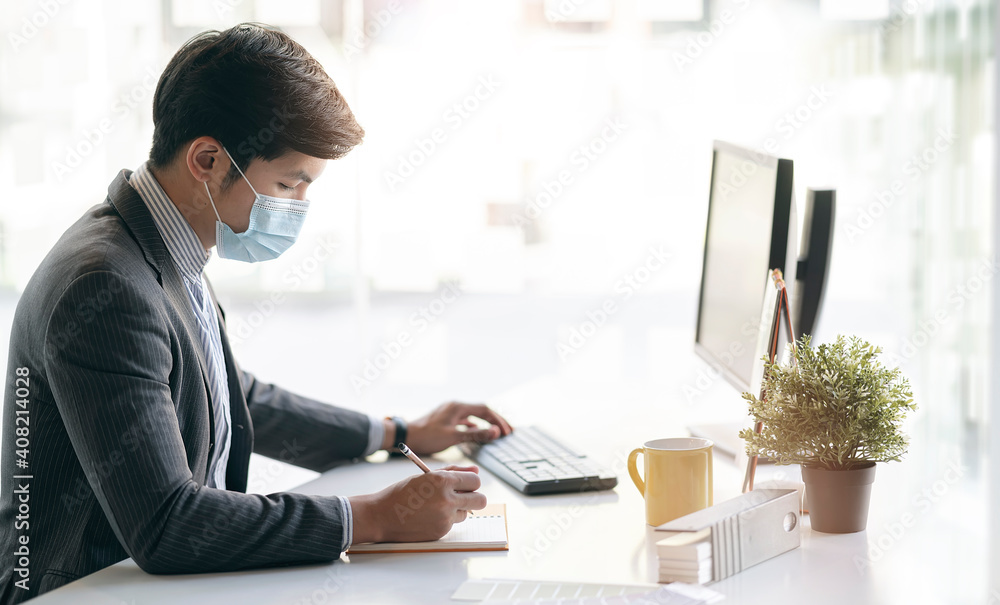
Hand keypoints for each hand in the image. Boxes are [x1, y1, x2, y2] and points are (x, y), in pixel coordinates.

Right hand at [348, 465, 484, 543]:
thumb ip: (453, 472)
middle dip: (474, 497)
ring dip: (457, 508)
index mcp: (442, 481)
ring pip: (466, 512)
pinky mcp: (441, 532)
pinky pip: (453, 523)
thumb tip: (475, 470)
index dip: (471, 481)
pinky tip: (428, 516)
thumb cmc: (401, 492)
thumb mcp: (425, 476)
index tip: (465, 483)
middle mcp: (446, 500)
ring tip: (435, 505)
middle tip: (462, 496)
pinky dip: (445, 519)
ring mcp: (444, 518)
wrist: (381, 516)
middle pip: (480, 500)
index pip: (475, 480)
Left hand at [406, 401, 512, 454]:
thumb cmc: (427, 436)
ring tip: (497, 432)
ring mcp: (450, 412)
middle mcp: (455, 406)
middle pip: (481, 411)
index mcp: (457, 407)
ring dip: (486, 423)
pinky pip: (465, 420)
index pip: (485, 410)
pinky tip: (478, 432)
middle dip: (495, 420)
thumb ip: (475, 434)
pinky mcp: (446, 419)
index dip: (498, 420)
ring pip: (473, 415)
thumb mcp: (453, 437)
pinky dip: (475, 426)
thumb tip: (495, 432)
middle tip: (508, 431)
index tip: (506, 431)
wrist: (406, 436)